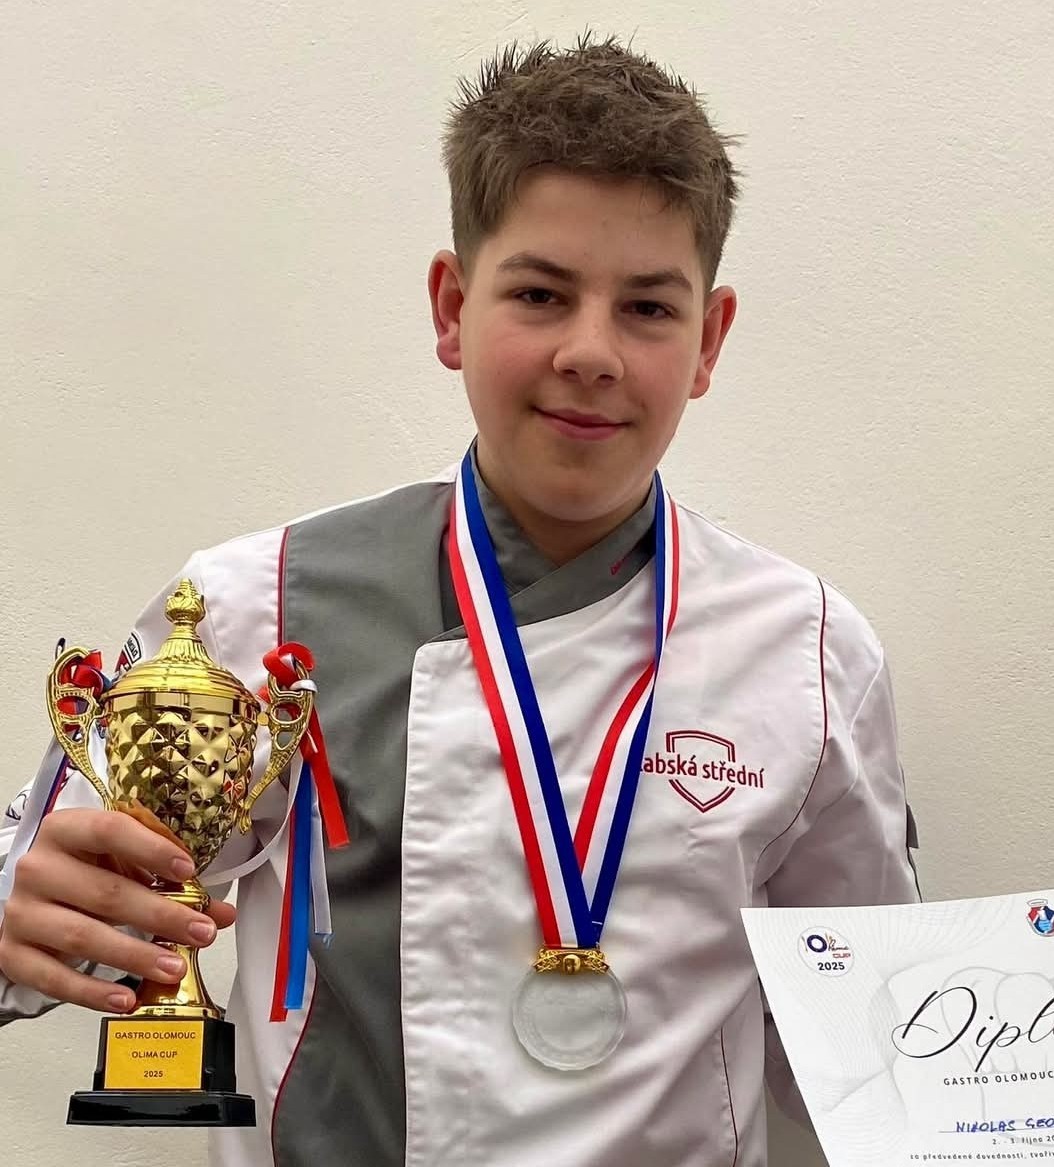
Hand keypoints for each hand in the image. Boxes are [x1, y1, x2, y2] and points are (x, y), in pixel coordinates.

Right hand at [0, 807, 236, 1012]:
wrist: (32, 897)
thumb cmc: (86, 872)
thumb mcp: (124, 863)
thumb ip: (170, 881)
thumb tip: (221, 913)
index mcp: (66, 829)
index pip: (109, 831)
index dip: (151, 850)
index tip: (189, 870)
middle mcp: (38, 867)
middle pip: (105, 892)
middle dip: (161, 915)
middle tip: (201, 932)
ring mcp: (21, 912)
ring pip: (82, 936)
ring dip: (134, 955)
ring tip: (174, 967)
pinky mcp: (12, 954)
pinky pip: (54, 978)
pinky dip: (92, 992)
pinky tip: (126, 998)